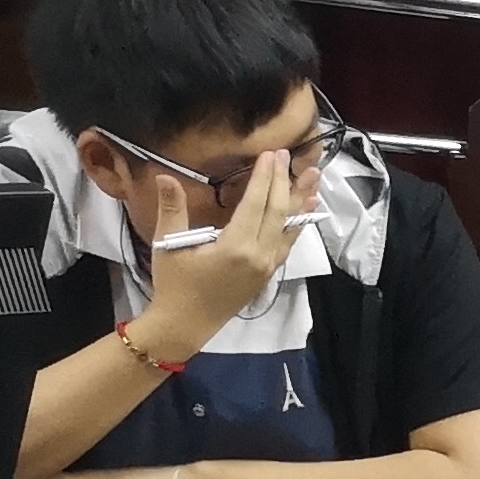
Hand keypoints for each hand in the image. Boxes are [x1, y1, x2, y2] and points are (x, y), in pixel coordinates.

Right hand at [132, 145, 296, 357]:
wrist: (186, 324)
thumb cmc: (174, 285)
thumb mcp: (168, 245)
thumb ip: (172, 209)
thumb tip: (166, 176)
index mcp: (236, 247)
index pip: (256, 204)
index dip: (265, 177)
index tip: (271, 154)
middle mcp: (259, 255)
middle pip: (278, 211)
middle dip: (283, 180)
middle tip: (289, 154)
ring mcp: (268, 265)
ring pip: (289, 226)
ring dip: (301, 198)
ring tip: (313, 175)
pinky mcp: (268, 272)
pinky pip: (288, 242)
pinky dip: (298, 222)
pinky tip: (307, 208)